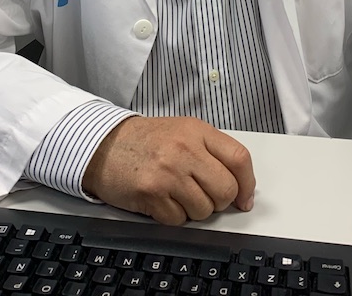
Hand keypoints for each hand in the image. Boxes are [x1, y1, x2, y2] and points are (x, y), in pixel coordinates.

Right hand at [81, 116, 255, 224]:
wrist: (104, 146)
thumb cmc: (145, 141)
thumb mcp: (183, 132)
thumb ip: (212, 152)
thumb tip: (241, 186)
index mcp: (197, 131)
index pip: (239, 159)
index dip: (247, 184)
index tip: (245, 198)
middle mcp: (185, 149)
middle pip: (226, 190)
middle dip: (219, 201)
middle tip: (205, 196)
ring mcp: (168, 172)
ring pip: (204, 209)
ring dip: (194, 210)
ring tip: (177, 194)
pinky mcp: (151, 193)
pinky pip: (179, 220)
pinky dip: (173, 216)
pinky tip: (162, 200)